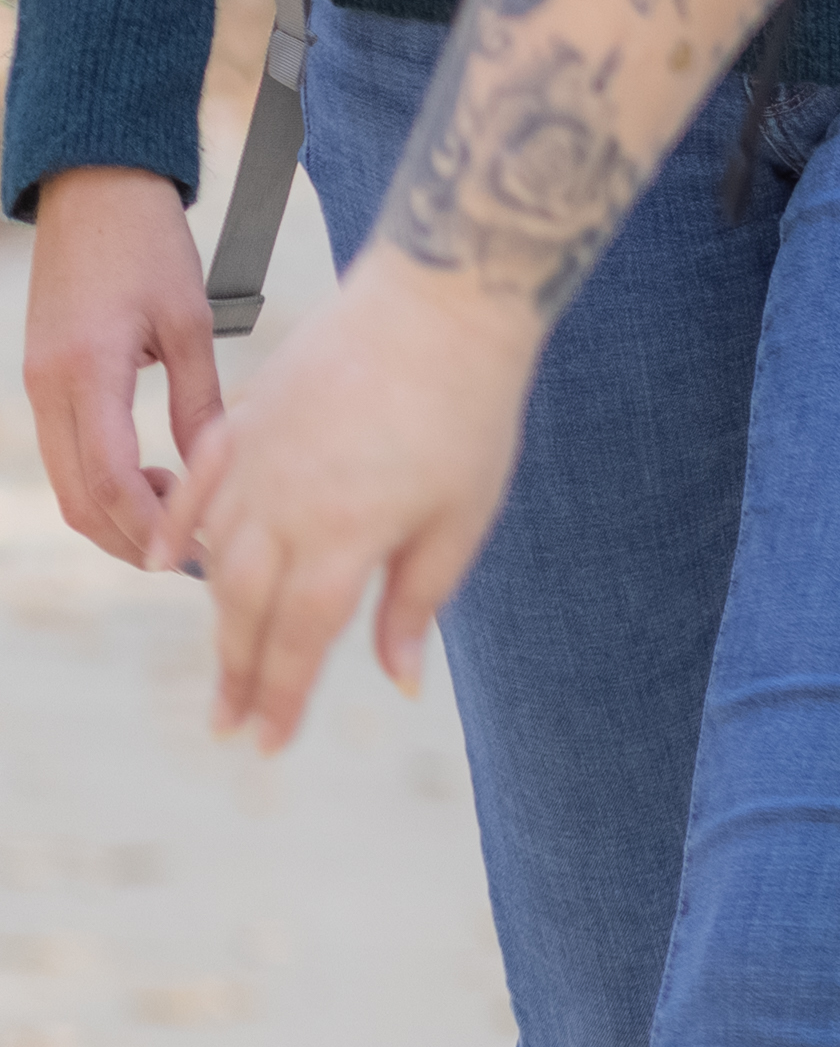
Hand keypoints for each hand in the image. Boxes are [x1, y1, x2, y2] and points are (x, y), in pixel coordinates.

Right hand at [22, 167, 223, 570]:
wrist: (95, 191)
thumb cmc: (151, 245)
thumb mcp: (190, 320)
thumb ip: (199, 402)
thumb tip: (215, 471)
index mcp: (86, 372)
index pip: (110, 478)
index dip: (149, 524)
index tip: (191, 552)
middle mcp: (49, 387)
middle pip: (79, 497)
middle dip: (129, 537)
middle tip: (189, 555)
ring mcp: (38, 386)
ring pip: (68, 481)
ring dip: (116, 513)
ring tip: (178, 518)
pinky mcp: (44, 379)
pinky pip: (67, 452)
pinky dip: (104, 481)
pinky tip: (155, 476)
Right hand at [169, 248, 543, 748]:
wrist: (444, 303)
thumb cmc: (469, 413)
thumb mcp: (461, 518)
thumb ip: (415, 601)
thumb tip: (397, 681)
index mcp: (340, 538)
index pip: (298, 640)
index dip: (282, 696)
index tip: (267, 743)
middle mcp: (282, 507)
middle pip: (246, 609)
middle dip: (238, 672)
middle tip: (228, 724)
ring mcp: (255, 460)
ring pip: (217, 555)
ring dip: (216, 614)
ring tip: (223, 662)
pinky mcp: (247, 419)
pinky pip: (195, 485)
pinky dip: (176, 528)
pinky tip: (163, 563)